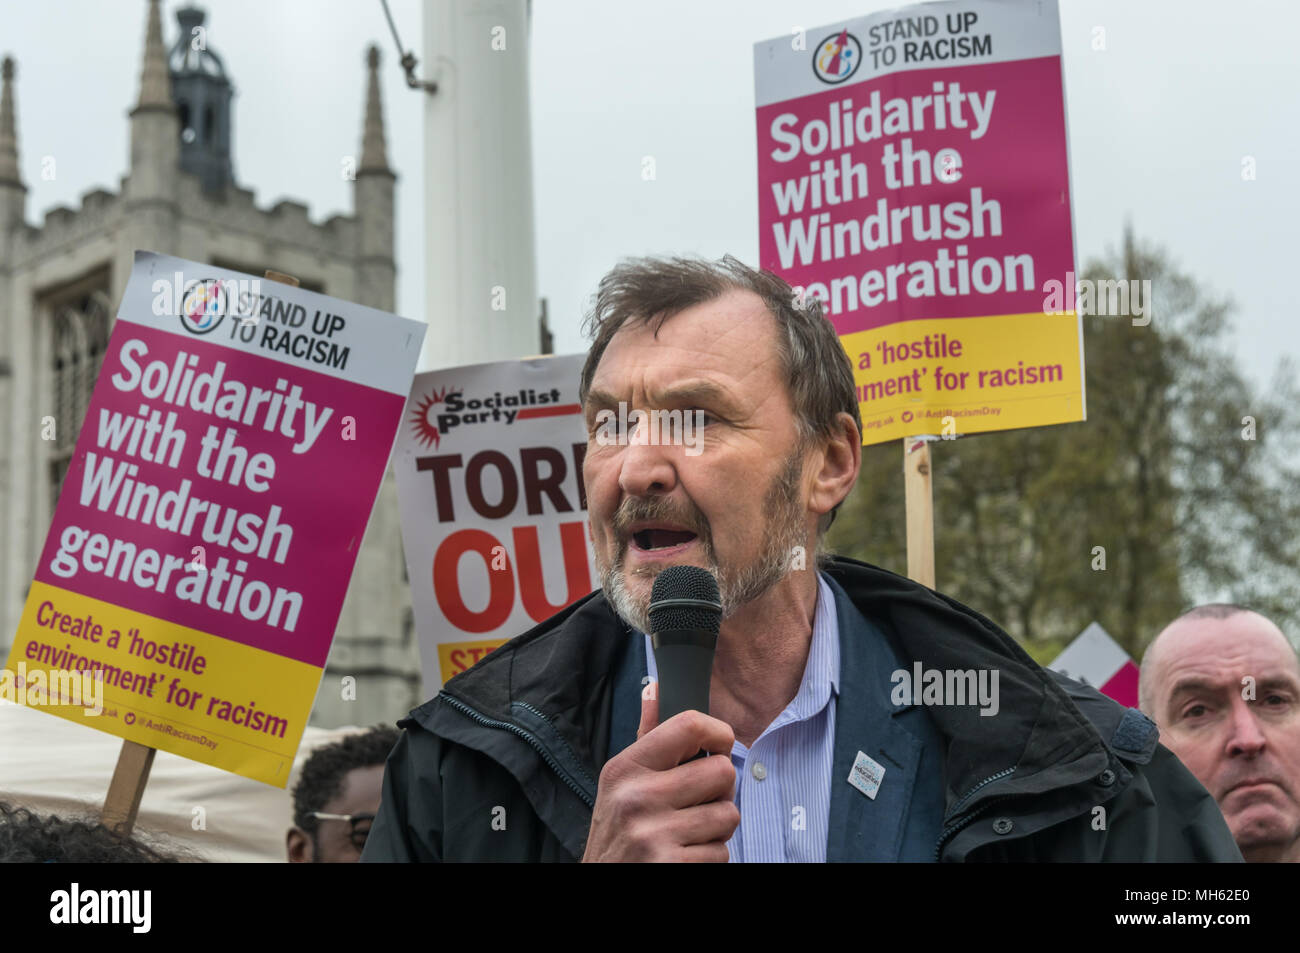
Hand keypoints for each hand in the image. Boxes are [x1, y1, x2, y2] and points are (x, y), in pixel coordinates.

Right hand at [581, 682, 738, 861]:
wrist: (600, 886)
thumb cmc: (617, 832)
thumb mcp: (620, 782)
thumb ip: (646, 737)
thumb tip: (655, 689)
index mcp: (626, 768)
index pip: (689, 726)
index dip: (719, 732)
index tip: (720, 745)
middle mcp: (638, 797)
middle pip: (722, 771)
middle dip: (720, 790)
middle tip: (700, 801)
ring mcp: (654, 834)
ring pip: (728, 814)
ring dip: (717, 828)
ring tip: (690, 833)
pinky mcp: (671, 865)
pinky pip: (722, 853)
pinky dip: (710, 858)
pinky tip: (685, 856)